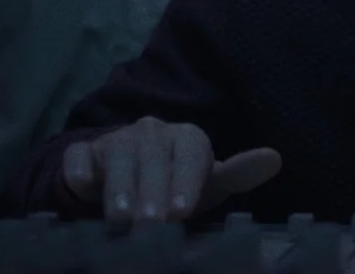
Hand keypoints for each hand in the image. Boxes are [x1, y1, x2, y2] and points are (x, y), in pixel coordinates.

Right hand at [61, 117, 281, 221]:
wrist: (127, 178)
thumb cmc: (176, 185)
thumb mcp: (208, 182)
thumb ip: (240, 174)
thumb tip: (275, 158)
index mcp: (187, 138)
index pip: (190, 155)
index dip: (186, 182)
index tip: (182, 211)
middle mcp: (153, 133)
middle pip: (153, 158)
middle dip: (151, 192)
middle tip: (151, 222)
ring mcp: (117, 140)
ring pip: (118, 157)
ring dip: (119, 187)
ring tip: (120, 218)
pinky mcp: (84, 153)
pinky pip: (80, 158)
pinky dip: (79, 171)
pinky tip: (80, 184)